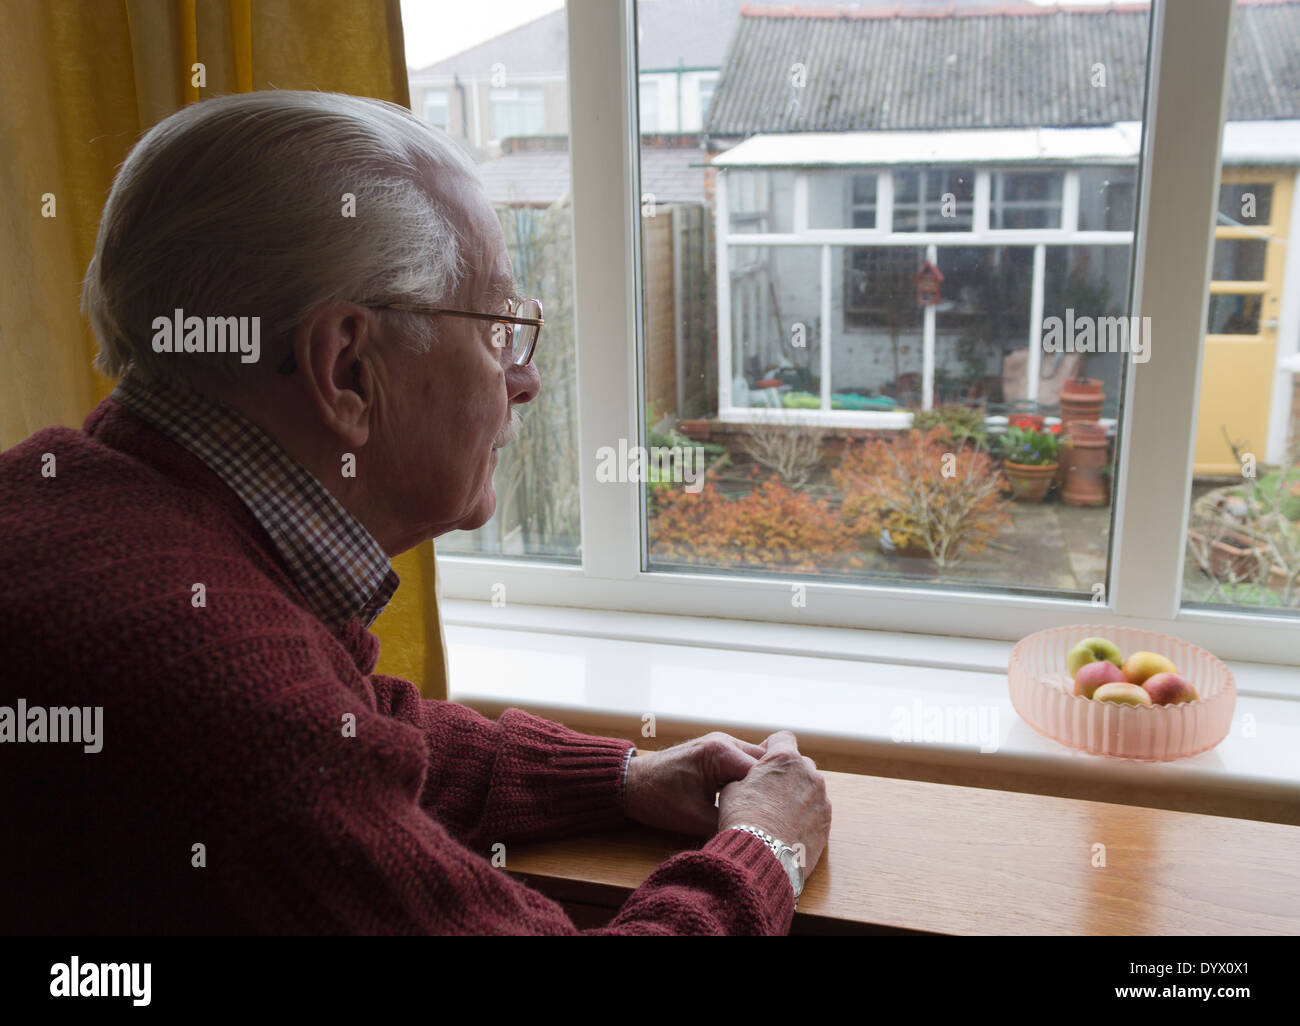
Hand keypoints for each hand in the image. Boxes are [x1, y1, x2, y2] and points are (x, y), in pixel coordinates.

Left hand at [624, 732, 765, 835]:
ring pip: (758, 763)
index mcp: (720, 752)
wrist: (630, 784)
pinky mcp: (717, 752)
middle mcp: (724, 741)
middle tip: (779, 817)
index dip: (774, 797)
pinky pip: (744, 764)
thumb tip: (758, 835)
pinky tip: (753, 802)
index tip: (780, 820)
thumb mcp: (696, 818)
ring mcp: (721, 744)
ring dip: (762, 785)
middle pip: (766, 763)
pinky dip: (751, 781)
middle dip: (772, 789)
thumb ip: (729, 822)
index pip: (764, 772)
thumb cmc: (658, 800)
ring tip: (767, 811)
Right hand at [717, 731, 830, 879]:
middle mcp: (809, 773)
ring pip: (810, 789)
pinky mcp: (827, 822)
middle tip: (769, 792)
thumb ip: (747, 776)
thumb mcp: (733, 788)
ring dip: (798, 796)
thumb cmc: (743, 820)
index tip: (765, 762)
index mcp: (784, 759)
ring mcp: (821, 798)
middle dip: (787, 773)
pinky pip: (816, 811)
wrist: (763, 856)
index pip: (783, 738)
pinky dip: (806, 816)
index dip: (772, 747)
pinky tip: (789, 829)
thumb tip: (750, 780)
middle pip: (800, 764)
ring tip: (778, 815)